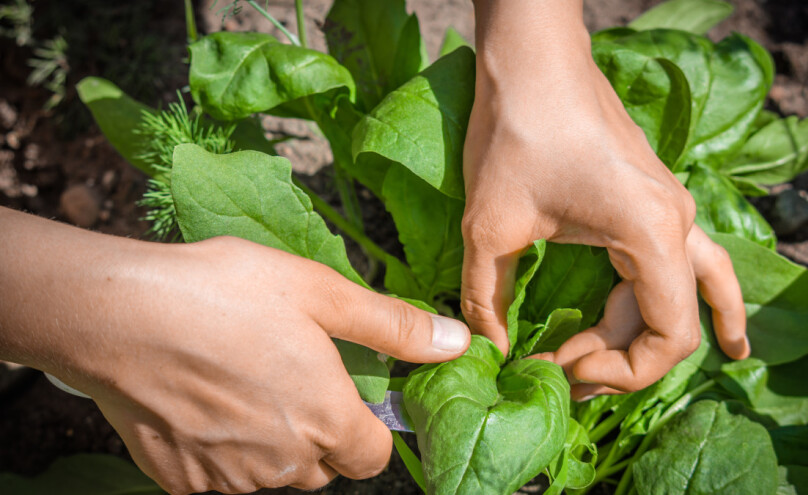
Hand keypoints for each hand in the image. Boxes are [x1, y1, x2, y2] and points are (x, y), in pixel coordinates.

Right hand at [0, 209, 469, 493]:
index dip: (367, 427)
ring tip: (240, 380)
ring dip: (270, 442)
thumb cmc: (223, 294)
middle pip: (323, 466)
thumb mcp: (321, 292)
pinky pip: (220, 475)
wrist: (118, 314)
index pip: (374, 458)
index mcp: (327, 420)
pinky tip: (202, 401)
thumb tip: (457, 342)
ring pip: (271, 473)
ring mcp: (229, 478)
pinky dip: (221, 449)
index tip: (344, 392)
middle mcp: (284, 463)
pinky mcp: (181, 481)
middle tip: (287, 375)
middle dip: (318, 432)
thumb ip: (393, 326)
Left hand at [461, 0, 747, 397]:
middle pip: (675, 320)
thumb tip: (486, 350)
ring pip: (684, 292)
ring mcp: (668, 208)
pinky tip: (701, 326)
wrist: (533, 56)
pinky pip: (679, 263)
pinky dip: (682, 301)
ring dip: (645, 337)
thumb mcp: (490, 226)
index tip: (561, 368)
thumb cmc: (517, 130)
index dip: (621, 373)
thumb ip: (488, 297)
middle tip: (563, 376)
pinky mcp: (648, 197)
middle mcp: (676, 223)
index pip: (671, 336)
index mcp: (651, 234)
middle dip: (620, 360)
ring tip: (607, 377)